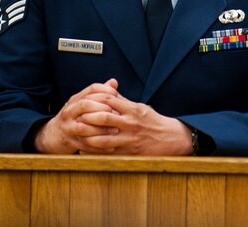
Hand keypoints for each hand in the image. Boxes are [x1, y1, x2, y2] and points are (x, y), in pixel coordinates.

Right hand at [33, 78, 123, 153]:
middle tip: (116, 113)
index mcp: (75, 100)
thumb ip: (98, 94)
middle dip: (102, 108)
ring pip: (83, 127)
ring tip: (115, 130)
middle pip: (85, 105)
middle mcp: (69, 111)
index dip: (105, 90)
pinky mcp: (69, 142)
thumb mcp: (82, 103)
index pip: (91, 89)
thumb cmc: (74, 117)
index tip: (116, 96)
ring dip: (101, 129)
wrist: (51, 135)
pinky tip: (110, 147)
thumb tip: (114, 82)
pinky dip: (97, 147)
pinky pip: (84, 145)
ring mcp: (67, 127)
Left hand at [72, 86, 194, 154]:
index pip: (110, 100)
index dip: (95, 100)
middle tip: (75, 118)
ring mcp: (130, 139)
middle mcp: (131, 123)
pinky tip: (84, 151)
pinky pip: (108, 154)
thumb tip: (108, 92)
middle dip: (88, 118)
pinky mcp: (130, 153)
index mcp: (133, 109)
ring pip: (104, 139)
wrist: (171, 138)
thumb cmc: (154, 121)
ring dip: (88, 137)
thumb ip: (123, 102)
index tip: (84, 102)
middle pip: (104, 118)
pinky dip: (94, 153)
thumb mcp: (140, 108)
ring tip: (77, 135)